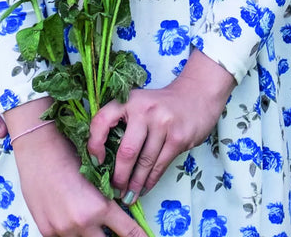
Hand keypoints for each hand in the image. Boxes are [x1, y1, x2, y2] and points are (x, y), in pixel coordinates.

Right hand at [12, 123, 146, 236]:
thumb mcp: (96, 176)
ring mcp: (63, 230)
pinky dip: (71, 231)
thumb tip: (118, 210)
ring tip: (88, 216)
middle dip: (112, 236)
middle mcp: (82, 223)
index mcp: (99, 207)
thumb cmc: (69, 154)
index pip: (127, 232)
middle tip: (113, 228)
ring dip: (91, 233)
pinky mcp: (47, 231)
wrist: (39, 149)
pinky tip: (69, 217)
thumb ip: (106, 199)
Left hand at [87, 50, 235, 201]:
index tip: (96, 162)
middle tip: (114, 190)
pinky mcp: (178, 137)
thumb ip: (123, 123)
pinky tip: (144, 189)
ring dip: (135, 184)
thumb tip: (104, 159)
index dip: (94, 143)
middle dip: (119, 176)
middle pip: (127, 151)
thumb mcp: (139, 104)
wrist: (197, 95)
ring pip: (144, 163)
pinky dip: (150, 181)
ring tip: (128, 196)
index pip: (102, 120)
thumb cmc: (160, 105)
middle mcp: (145, 110)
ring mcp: (164, 123)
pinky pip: (160, 165)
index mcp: (129, 100)